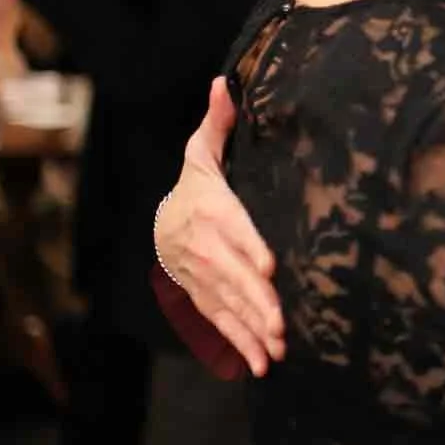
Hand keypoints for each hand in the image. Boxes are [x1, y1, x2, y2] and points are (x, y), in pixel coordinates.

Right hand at [156, 78, 285, 374]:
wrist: (163, 221)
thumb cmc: (198, 182)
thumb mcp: (203, 150)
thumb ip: (219, 122)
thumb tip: (226, 80)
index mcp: (208, 209)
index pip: (230, 228)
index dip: (248, 247)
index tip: (269, 266)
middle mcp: (201, 246)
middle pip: (230, 276)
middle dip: (255, 301)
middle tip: (281, 324)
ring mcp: (199, 277)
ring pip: (225, 305)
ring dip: (250, 330)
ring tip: (276, 350)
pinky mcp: (201, 298)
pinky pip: (219, 323)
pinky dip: (239, 344)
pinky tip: (262, 364)